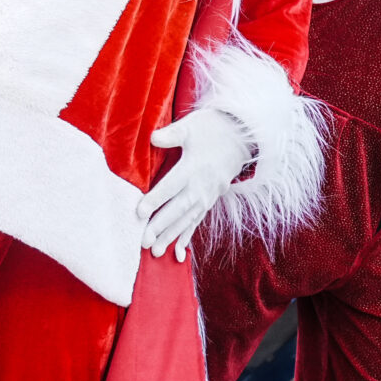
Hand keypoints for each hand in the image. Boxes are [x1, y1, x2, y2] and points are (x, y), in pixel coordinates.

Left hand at [142, 108, 254, 258]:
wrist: (241, 136)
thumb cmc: (211, 129)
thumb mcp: (191, 126)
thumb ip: (172, 134)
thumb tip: (153, 138)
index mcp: (194, 167)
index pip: (171, 186)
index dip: (155, 199)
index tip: (139, 213)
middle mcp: (201, 185)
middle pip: (179, 208)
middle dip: (161, 226)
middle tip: (144, 242)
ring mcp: (208, 195)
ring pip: (187, 219)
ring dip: (172, 236)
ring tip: (156, 252)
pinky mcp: (210, 200)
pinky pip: (197, 221)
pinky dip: (187, 237)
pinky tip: (178, 254)